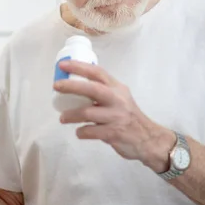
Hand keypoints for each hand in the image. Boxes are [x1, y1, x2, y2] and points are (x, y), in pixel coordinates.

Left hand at [53, 60, 174, 171]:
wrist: (148, 140)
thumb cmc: (129, 117)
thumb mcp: (120, 98)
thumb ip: (103, 91)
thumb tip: (75, 87)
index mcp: (117, 88)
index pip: (98, 72)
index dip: (79, 66)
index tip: (63, 65)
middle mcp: (117, 99)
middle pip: (92, 89)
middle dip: (71, 86)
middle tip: (56, 86)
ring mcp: (116, 116)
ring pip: (88, 112)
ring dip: (71, 115)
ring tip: (62, 118)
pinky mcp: (114, 133)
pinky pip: (91, 131)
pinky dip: (81, 132)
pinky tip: (79, 132)